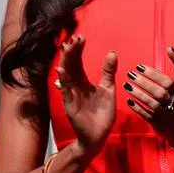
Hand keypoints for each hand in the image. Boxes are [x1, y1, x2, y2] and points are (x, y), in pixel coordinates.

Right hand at [56, 35, 117, 155]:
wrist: (97, 135)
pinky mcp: (70, 105)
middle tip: (74, 38)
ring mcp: (71, 95)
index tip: (81, 38)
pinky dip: (63, 81)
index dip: (78, 51)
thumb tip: (112, 52)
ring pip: (66, 76)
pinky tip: (61, 70)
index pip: (78, 63)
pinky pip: (65, 92)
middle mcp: (75, 87)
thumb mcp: (109, 89)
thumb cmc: (102, 113)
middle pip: (70, 66)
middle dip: (71, 52)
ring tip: (67, 48)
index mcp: (84, 82)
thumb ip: (108, 72)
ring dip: (66, 62)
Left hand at [124, 46, 173, 149]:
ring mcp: (169, 116)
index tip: (139, 66)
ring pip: (153, 105)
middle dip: (144, 84)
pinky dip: (137, 108)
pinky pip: (148, 116)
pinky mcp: (161, 124)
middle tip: (130, 75)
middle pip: (160, 93)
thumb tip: (169, 47)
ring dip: (139, 95)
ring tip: (127, 86)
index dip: (154, 74)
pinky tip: (129, 100)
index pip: (168, 82)